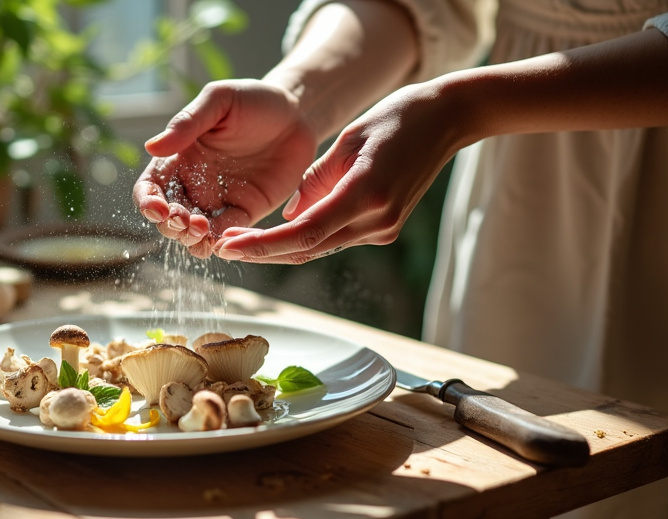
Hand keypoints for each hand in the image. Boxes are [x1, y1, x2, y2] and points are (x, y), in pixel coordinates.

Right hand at [132, 79, 318, 257]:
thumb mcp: (218, 100)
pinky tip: (224, 242)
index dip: (147, 202)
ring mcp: (219, 201)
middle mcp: (194, 184)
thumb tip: (151, 147)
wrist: (297, 112)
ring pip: (194, 234)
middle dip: (170, 226)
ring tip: (203, 231)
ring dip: (192, 241)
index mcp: (178, 158)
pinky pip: (227, 235)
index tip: (158, 208)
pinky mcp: (246, 212)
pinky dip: (221, 244)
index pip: (150, 187)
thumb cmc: (253, 99)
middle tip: (188, 221)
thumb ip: (187, 123)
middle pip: (167, 218)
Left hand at [213, 82, 464, 263]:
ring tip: (238, 244)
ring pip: (319, 248)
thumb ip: (314, 182)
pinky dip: (304, 237)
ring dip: (279, 248)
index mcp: (366, 195)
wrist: (447, 119)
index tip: (229, 247)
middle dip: (262, 252)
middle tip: (221, 249)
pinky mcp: (384, 228)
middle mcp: (376, 221)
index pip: (303, 233)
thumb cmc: (395, 118)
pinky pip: (335, 238)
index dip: (262, 246)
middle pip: (307, 248)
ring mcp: (383, 229)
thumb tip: (288, 217)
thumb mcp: (346, 141)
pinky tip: (274, 235)